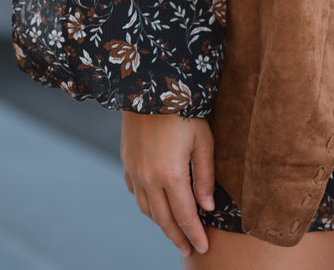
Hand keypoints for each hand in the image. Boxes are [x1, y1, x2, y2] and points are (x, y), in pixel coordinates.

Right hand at [120, 111, 215, 256]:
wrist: (150, 85)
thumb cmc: (183, 110)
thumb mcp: (203, 140)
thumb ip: (205, 176)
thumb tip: (207, 207)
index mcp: (170, 174)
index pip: (185, 216)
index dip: (195, 234)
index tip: (204, 248)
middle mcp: (148, 177)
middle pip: (163, 219)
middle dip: (177, 237)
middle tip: (189, 249)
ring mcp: (134, 170)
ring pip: (146, 209)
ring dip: (161, 224)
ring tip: (174, 231)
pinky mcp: (126, 160)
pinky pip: (135, 192)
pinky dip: (146, 205)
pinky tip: (155, 206)